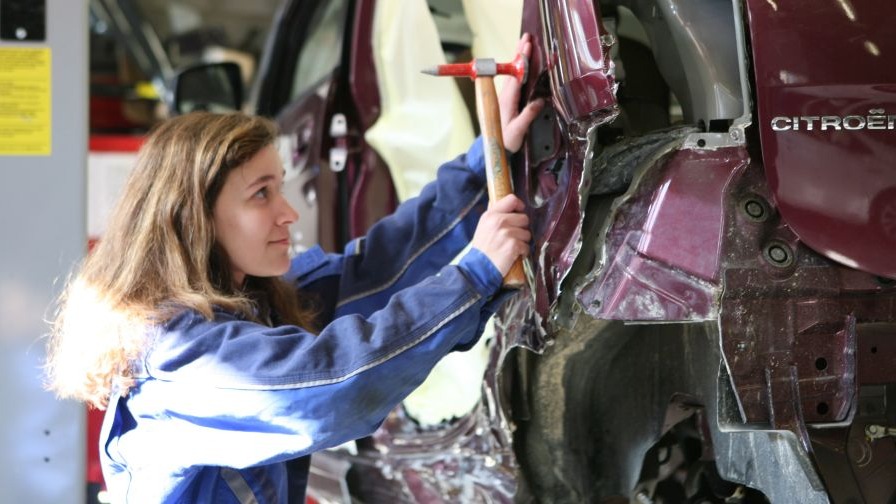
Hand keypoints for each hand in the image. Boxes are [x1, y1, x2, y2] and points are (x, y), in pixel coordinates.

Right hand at [470, 194, 530, 275]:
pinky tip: (513, 256)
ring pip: (527, 233)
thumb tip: (502, 202)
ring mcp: (507, 233)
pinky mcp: (514, 245)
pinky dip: (522, 253)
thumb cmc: (482, 248)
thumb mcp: (483, 226)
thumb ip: (493, 214)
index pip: (511, 199)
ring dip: (522, 242)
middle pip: (524, 218)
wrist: (478, 268)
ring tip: (511, 247)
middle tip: (513, 237)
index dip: (519, 206)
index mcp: (491, 215)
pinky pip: (527, 246)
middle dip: (521, 228)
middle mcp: (499, 221)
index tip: (519, 212)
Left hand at [500, 33, 544, 152]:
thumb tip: (540, 101)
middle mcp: (503, 97)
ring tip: (524, 45)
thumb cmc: (504, 141)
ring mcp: (504, 98)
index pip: (515, 76)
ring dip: (518, 59)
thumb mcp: (518, 131)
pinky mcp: (506, 101)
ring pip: (512, 74)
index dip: (522, 61)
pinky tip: (522, 65)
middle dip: (519, 53)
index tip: (527, 47)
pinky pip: (513, 81)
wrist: (492, 149)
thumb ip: (528, 115)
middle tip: (526, 37)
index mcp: (506, 101)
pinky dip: (518, 70)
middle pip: (513, 70)